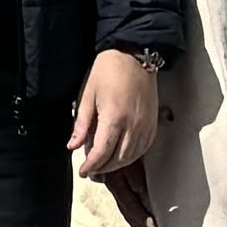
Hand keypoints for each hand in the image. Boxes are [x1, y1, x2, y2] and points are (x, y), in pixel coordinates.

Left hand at [68, 49, 164, 186]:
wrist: (134, 55)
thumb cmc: (108, 71)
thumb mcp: (88, 95)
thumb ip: (82, 124)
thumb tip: (73, 146)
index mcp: (114, 117)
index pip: (102, 152)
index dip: (91, 165)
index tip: (83, 171)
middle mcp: (133, 125)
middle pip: (118, 158)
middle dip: (103, 168)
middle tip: (92, 170)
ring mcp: (145, 125)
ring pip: (132, 156)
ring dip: (117, 164)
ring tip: (104, 165)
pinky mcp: (153, 123)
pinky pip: (144, 148)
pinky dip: (132, 156)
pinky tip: (122, 156)